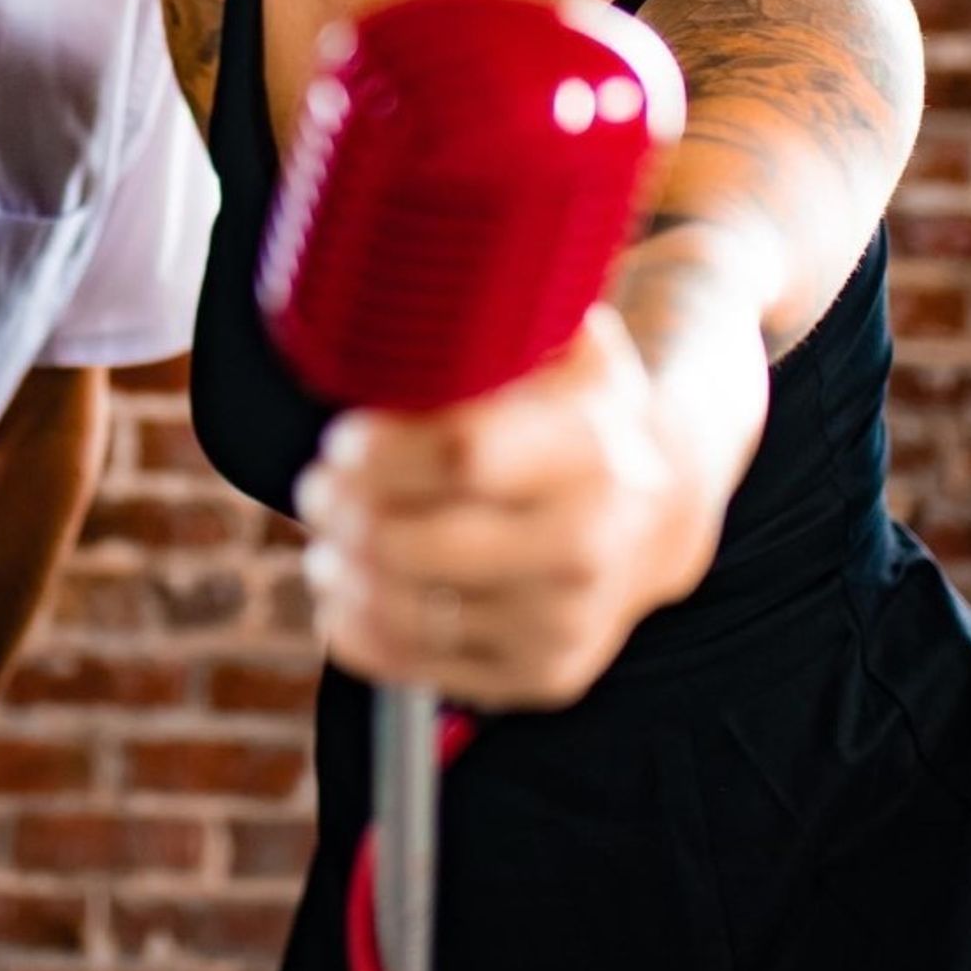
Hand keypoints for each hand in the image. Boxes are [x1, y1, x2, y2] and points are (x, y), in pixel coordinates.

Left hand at [295, 306, 722, 709]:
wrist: (653, 515)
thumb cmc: (576, 417)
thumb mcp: (557, 351)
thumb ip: (492, 330)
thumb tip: (396, 294)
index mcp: (588, 451)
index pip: (459, 455)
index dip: (379, 449)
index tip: (340, 437)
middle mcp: (585, 544)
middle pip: (414, 543)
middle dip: (342, 512)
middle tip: (317, 485)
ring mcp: (564, 621)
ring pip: (408, 610)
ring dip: (341, 571)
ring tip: (323, 537)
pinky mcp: (542, 675)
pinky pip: (419, 665)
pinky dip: (359, 628)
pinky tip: (340, 592)